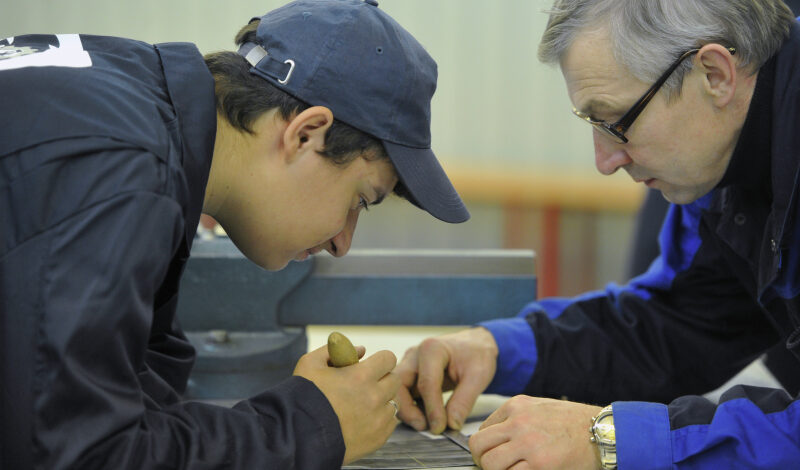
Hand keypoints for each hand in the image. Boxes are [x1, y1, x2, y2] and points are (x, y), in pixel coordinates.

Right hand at [293, 344, 399, 463]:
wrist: (296, 436)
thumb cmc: (302, 397)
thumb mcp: (310, 363)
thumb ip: (335, 350)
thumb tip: (360, 350)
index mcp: (360, 376)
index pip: (388, 359)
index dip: (380, 360)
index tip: (372, 366)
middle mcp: (374, 397)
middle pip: (394, 380)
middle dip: (382, 379)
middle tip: (365, 385)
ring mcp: (378, 420)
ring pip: (393, 402)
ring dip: (382, 400)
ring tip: (362, 405)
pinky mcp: (378, 438)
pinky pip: (390, 423)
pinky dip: (380, 419)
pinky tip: (363, 419)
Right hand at [394, 327, 497, 433]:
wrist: (473, 344)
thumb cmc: (477, 354)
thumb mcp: (478, 376)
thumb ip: (464, 401)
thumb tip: (451, 425)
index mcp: (432, 349)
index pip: (426, 383)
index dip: (432, 409)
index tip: (439, 428)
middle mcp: (415, 355)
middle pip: (399, 385)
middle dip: (408, 410)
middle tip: (424, 427)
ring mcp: (409, 364)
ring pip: (396, 390)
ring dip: (407, 410)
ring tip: (425, 424)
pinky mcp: (409, 374)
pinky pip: (402, 393)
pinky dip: (410, 408)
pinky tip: (424, 418)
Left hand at [469, 395, 601, 469]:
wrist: (602, 432)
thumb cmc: (573, 422)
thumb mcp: (539, 407)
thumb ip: (514, 418)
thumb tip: (492, 437)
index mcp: (516, 406)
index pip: (482, 430)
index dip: (485, 447)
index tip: (492, 454)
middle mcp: (518, 422)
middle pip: (479, 447)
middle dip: (483, 461)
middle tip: (495, 468)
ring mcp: (528, 444)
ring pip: (491, 465)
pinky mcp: (541, 466)